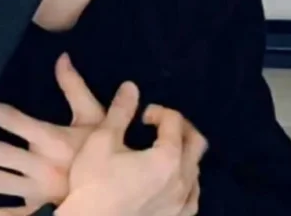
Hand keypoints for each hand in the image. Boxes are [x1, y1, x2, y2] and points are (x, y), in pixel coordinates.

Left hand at [0, 53, 105, 215]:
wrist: (118, 190)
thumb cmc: (107, 150)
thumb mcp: (95, 116)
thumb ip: (75, 87)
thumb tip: (62, 58)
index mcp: (51, 139)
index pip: (14, 120)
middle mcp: (39, 164)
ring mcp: (36, 191)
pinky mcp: (38, 210)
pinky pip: (6, 215)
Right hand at [56, 82, 207, 215]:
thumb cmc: (94, 183)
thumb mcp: (103, 140)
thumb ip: (120, 111)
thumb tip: (131, 86)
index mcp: (167, 159)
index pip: (174, 121)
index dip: (158, 110)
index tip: (141, 115)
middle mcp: (183, 182)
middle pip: (196, 142)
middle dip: (179, 126)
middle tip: (158, 125)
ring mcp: (183, 206)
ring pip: (196, 169)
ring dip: (183, 153)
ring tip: (160, 151)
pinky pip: (192, 194)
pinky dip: (184, 179)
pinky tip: (167, 180)